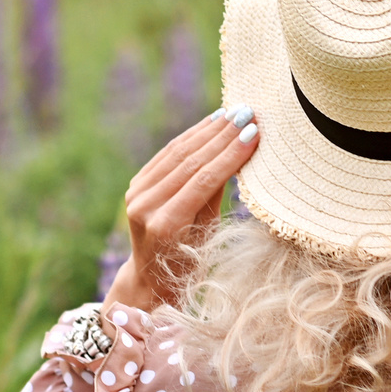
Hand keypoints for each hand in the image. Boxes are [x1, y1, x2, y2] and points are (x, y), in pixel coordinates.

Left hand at [104, 107, 260, 312]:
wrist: (150, 278)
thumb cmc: (190, 262)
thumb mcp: (209, 234)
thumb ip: (215, 195)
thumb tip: (235, 154)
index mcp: (165, 225)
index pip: (203, 181)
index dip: (230, 155)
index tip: (254, 133)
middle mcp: (145, 206)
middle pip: (189, 162)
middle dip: (222, 136)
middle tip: (248, 114)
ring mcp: (136, 194)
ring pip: (177, 153)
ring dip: (208, 130)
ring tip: (234, 112)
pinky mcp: (136, 185)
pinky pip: (166, 155)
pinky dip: (191, 136)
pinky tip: (211, 122)